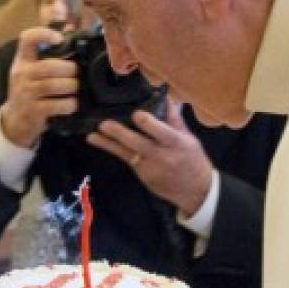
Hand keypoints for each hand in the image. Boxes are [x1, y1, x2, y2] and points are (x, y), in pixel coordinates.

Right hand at [0, 27, 78, 147]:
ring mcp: (26, 93)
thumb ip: (50, 48)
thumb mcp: (33, 68)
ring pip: (56, 85)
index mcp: (22, 60)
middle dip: (70, 70)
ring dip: (72, 87)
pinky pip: (59, 105)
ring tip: (75, 88)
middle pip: (49, 66)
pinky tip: (71, 103)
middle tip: (76, 74)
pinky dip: (70, 104)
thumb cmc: (29, 89)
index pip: (27, 38)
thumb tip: (69, 22)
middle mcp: (21, 74)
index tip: (59, 39)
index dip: (44, 34)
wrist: (15, 120)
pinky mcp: (34, 111)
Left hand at [86, 98, 213, 215]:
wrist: (196, 191)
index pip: (163, 133)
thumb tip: (163, 95)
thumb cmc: (192, 159)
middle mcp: (163, 156)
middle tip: (104, 124)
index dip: (149, 124)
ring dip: (108, 143)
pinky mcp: (142, 176)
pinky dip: (114, 149)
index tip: (136, 114)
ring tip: (92, 135)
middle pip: (139, 144)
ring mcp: (151, 168)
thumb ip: (174, 118)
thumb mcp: (188, 138)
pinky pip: (127, 160)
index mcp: (177, 144)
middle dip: (121, 134)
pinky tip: (99, 141)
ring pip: (127, 153)